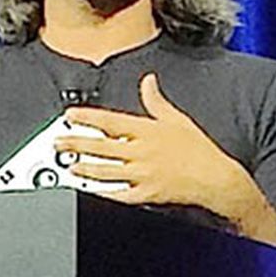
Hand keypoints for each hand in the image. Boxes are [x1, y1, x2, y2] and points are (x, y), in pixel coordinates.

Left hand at [56, 74, 257, 219]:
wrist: (216, 178)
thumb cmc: (199, 150)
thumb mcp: (178, 119)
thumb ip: (156, 101)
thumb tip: (148, 81)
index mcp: (147, 131)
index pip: (111, 121)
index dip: (88, 118)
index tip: (70, 116)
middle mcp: (142, 151)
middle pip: (102, 146)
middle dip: (77, 143)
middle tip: (59, 142)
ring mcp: (143, 174)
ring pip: (107, 171)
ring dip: (86, 168)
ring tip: (70, 165)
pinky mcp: (147, 194)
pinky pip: (120, 195)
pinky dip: (103, 194)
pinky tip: (90, 191)